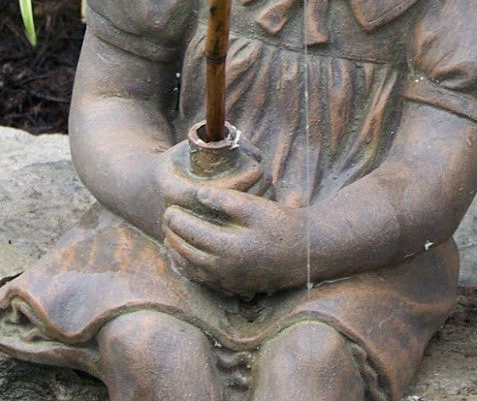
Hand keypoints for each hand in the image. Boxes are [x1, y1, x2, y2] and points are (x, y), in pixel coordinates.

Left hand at [162, 187, 308, 295]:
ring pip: (190, 268)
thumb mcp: (257, 207)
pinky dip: (188, 267)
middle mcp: (222, 268)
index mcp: (227, 247)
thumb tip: (199, 194)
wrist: (306, 253)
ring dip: (175, 252)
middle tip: (165, 219)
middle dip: (171, 234)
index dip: (176, 219)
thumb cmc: (283, 226)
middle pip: (185, 251)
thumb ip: (226, 200)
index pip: (190, 232)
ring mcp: (227, 280)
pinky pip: (201, 279)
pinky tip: (185, 257)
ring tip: (169, 236)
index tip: (169, 208)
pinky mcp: (232, 287)